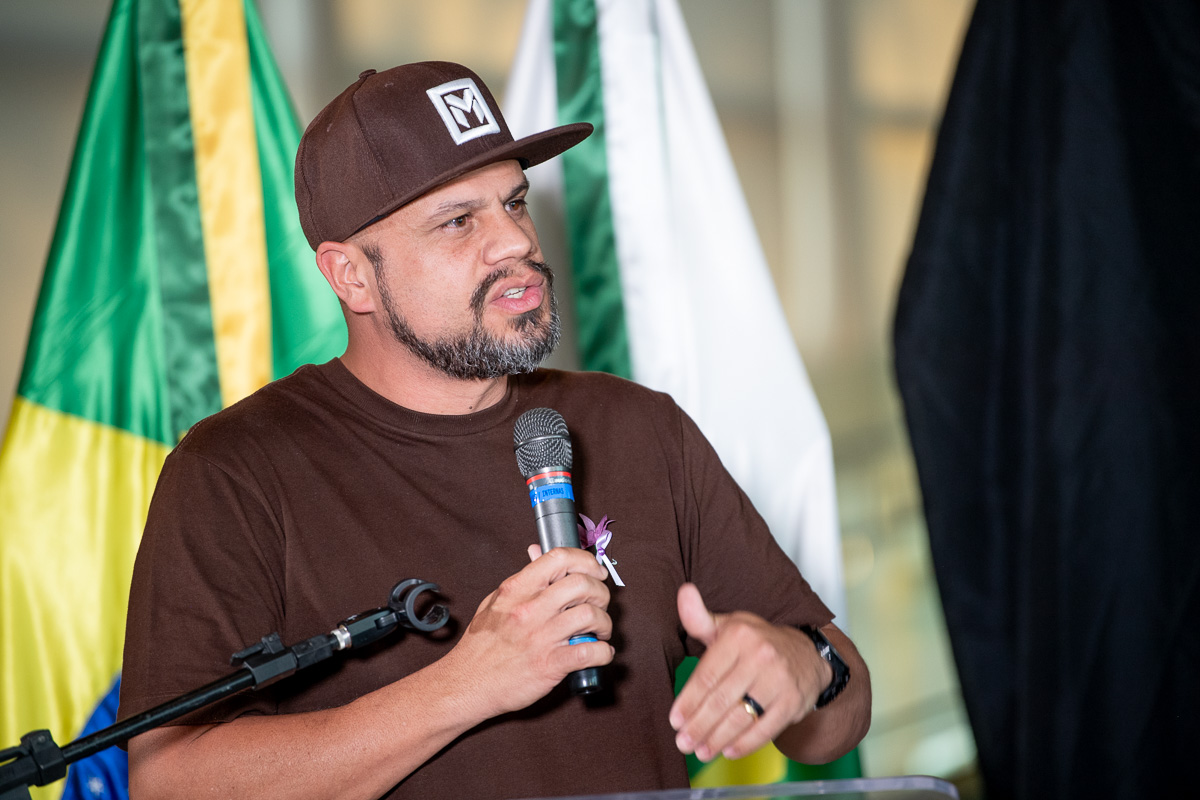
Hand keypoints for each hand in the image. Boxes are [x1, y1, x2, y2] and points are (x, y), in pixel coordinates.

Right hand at [442, 546, 613, 717]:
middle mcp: (529, 610)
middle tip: (599, 603)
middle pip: (582, 584)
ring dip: (604, 623)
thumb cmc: (480, 646)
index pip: (559, 558)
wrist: (465, 684)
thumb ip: (522, 579)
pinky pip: (589, 652)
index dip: (586, 560)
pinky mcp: (549, 665)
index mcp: (516, 590)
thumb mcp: (494, 602)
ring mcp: (540, 637)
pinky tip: (601, 653)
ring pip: (590, 615)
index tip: (595, 570)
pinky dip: (604, 652)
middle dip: (600, 592)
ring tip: (600, 631)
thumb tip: (538, 552)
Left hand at [669, 583, 831, 761]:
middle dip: (698, 726)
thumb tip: (683, 591)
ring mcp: (779, 681)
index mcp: (739, 636)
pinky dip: (744, 744)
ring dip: (716, 739)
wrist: (808, 654)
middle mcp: (761, 656)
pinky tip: (728, 751)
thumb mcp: (729, 626)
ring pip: (741, 718)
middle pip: (721, 700)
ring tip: (700, 750)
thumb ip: (699, 617)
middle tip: (682, 742)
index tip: (674, 720)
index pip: (706, 675)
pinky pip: (765, 730)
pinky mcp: (793, 703)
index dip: (688, 701)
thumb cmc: (757, 642)